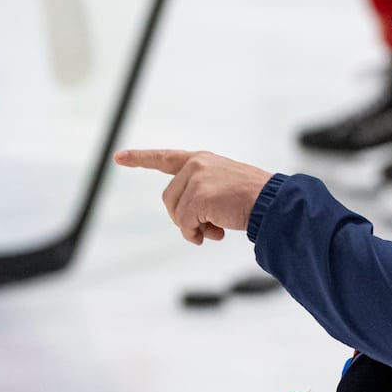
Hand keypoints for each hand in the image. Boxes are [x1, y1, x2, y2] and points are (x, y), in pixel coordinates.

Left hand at [114, 149, 271, 244]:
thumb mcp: (223, 187)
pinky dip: (197, 234)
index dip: (141, 158)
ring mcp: (197, 179)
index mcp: (202, 160)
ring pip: (177, 213)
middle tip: (208, 227)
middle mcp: (196, 164)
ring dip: (193, 228)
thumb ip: (200, 195)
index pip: (165, 158)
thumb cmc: (253, 198)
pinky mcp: (199, 196)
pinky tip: (217, 233)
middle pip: (170, 199)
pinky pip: (186, 224)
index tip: (119, 157)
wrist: (272, 202)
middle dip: (185, 218)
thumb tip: (188, 226)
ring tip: (216, 229)